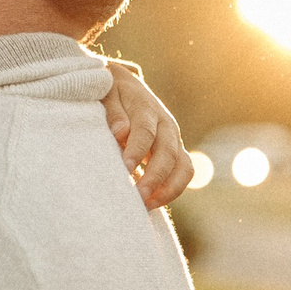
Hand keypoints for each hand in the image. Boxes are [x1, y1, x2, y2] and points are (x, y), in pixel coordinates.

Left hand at [103, 61, 193, 209]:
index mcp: (146, 108)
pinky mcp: (175, 151)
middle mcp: (165, 124)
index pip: (145, 131)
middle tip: (137, 196)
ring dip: (169, 189)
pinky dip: (172, 190)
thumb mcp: (107, 94)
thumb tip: (120, 132)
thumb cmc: (110, 92)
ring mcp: (174, 139)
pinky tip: (153, 203)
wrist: (123, 84)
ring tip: (147, 205)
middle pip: (168, 152)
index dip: (137, 150)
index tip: (125, 168)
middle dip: (154, 177)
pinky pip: (183, 173)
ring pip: (183, 166)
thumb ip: (113, 112)